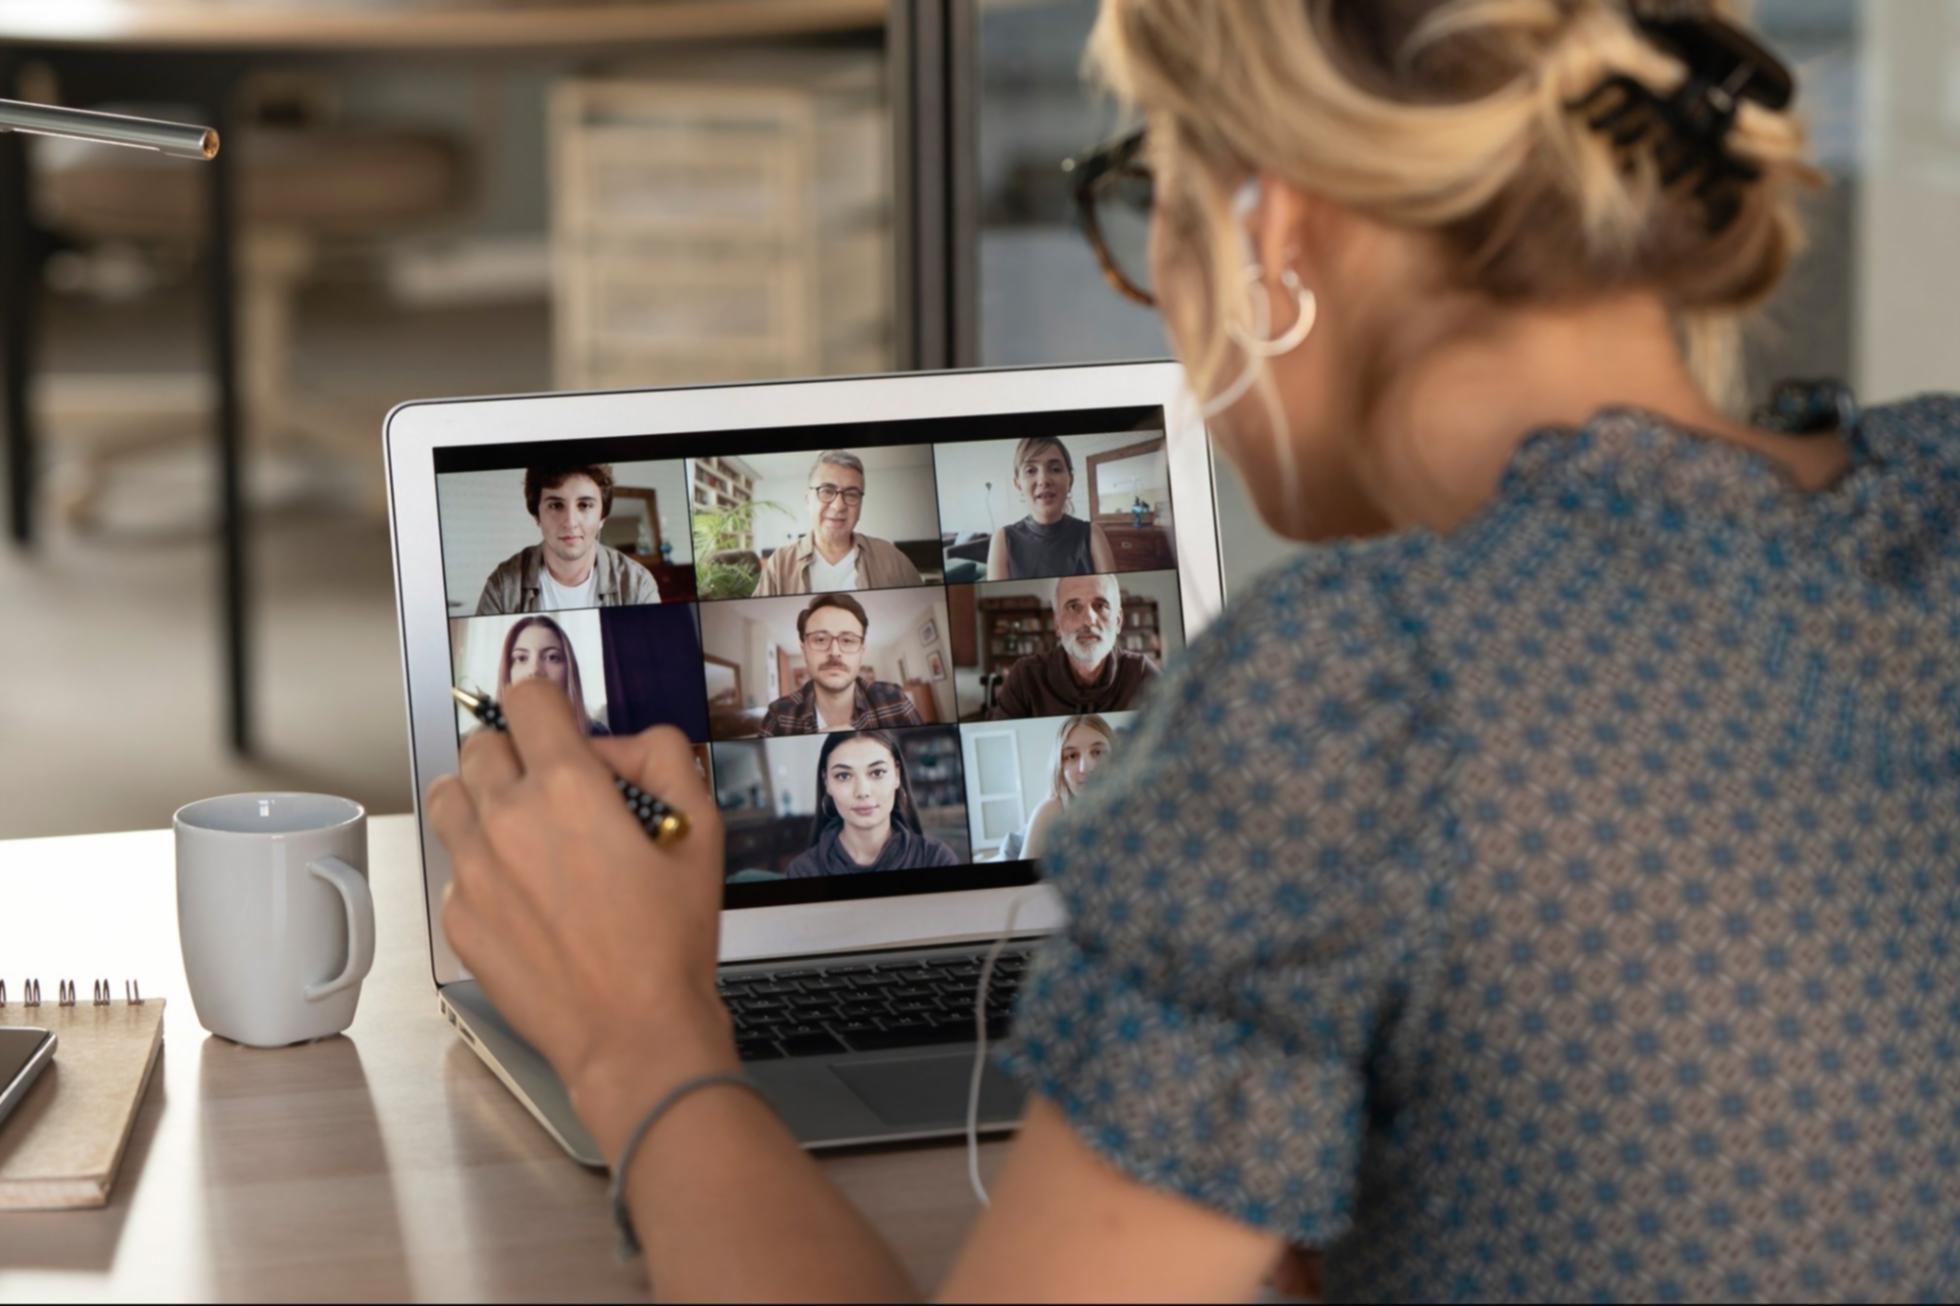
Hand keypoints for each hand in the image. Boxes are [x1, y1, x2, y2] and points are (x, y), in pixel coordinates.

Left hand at [426, 678, 734, 1159]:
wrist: (634, 1032)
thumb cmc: (669, 941)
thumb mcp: (701, 830)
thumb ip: (667, 758)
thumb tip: (628, 743)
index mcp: (566, 786)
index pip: (526, 696)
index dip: (548, 701)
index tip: (559, 721)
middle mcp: (506, 819)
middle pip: (479, 742)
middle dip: (516, 752)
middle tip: (552, 786)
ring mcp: (473, 870)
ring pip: (449, 796)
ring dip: (483, 798)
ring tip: (525, 830)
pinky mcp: (459, 917)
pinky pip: (455, 865)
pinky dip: (483, 865)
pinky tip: (528, 895)